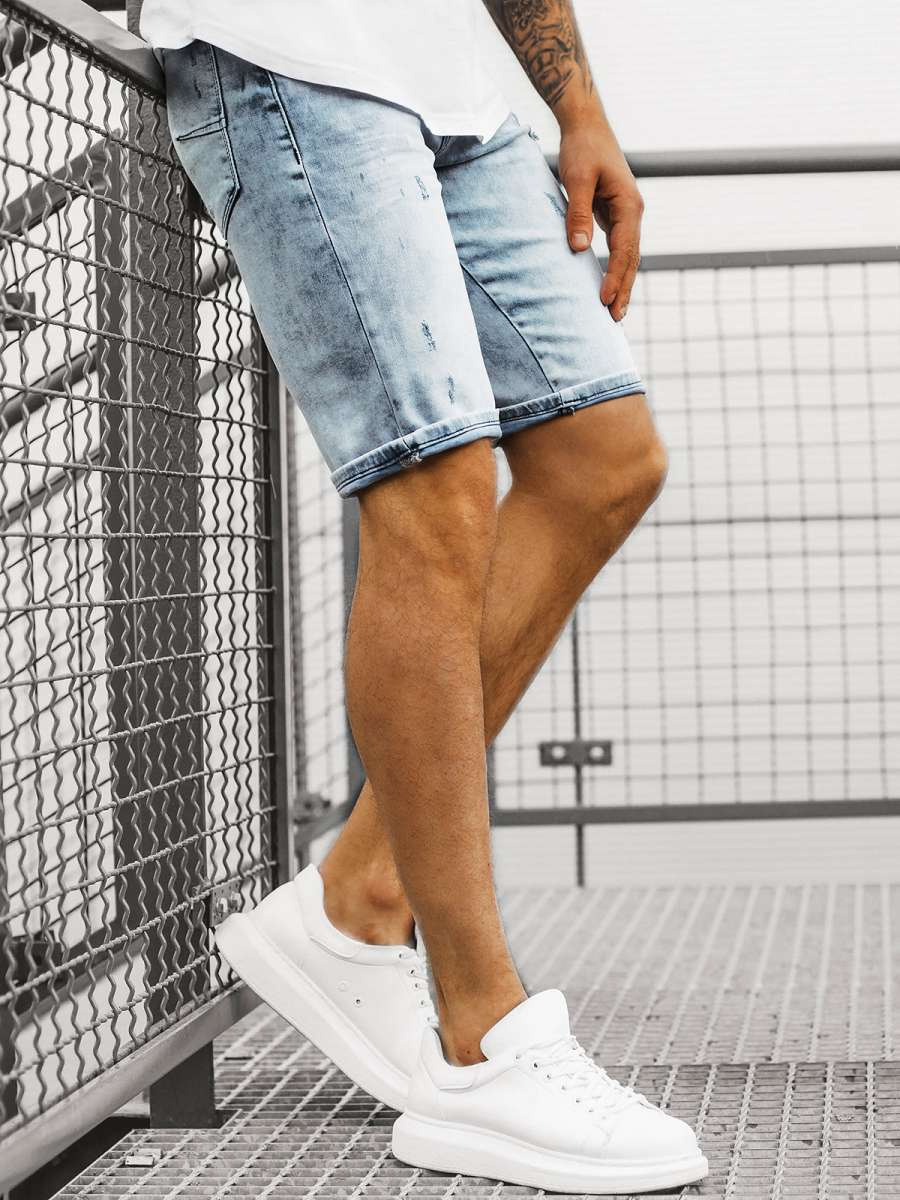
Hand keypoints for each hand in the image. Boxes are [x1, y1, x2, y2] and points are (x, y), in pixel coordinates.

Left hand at [557, 120, 642, 320]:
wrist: (587, 125)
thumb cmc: (582, 148)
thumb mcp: (577, 180)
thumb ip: (578, 214)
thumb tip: (579, 249)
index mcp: (629, 205)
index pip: (624, 250)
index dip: (615, 277)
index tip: (605, 300)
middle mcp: (632, 212)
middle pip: (631, 259)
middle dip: (624, 289)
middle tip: (615, 319)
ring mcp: (626, 214)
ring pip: (627, 256)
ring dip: (622, 283)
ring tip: (615, 311)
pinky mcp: (614, 214)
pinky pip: (618, 248)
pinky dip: (615, 268)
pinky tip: (609, 285)